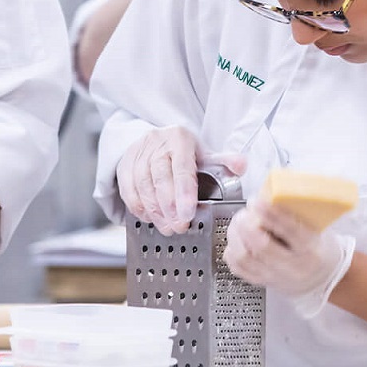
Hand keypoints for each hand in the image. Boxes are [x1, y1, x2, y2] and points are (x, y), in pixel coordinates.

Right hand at [117, 127, 245, 234]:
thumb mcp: (204, 153)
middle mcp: (156, 144)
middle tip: (180, 226)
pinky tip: (151, 218)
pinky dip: (139, 207)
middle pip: (160, 179)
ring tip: (167, 227)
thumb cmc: (183, 152)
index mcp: (179, 139)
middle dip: (169, 207)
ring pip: (142, 186)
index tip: (188, 213)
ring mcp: (138, 154)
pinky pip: (128, 190)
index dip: (184, 192)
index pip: (181, 167)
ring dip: (155, 211)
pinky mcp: (124, 166)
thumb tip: (242, 165)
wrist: (155, 140)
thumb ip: (224, 162)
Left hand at [223, 197, 354, 315]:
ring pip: (245, 258)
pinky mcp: (263, 282)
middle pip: (262, 247)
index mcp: (310, 249)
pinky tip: (236, 241)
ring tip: (237, 224)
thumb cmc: (317, 247)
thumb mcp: (316, 228)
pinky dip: (232, 252)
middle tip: (243, 213)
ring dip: (235, 237)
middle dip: (246, 225)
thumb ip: (295, 212)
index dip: (271, 214)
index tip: (258, 201)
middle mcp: (293, 266)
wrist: (322, 277)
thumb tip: (270, 192)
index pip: (290, 231)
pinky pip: (239, 269)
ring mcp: (276, 277)